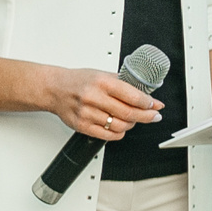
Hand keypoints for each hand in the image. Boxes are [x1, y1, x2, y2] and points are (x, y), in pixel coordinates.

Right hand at [47, 67, 161, 140]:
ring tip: (133, 119)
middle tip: (154, 116)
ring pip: (120, 126)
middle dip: (147, 116)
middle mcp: (94, 98)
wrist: (55, 88)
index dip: (148, 103)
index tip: (156, 105)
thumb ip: (124, 83)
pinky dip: (119, 133)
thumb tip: (147, 93)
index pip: (132, 96)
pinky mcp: (82, 126)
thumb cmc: (79, 81)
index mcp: (102, 82)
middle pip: (129, 113)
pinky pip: (108, 136)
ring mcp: (87, 113)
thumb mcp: (102, 75)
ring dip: (132, 124)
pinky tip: (120, 127)